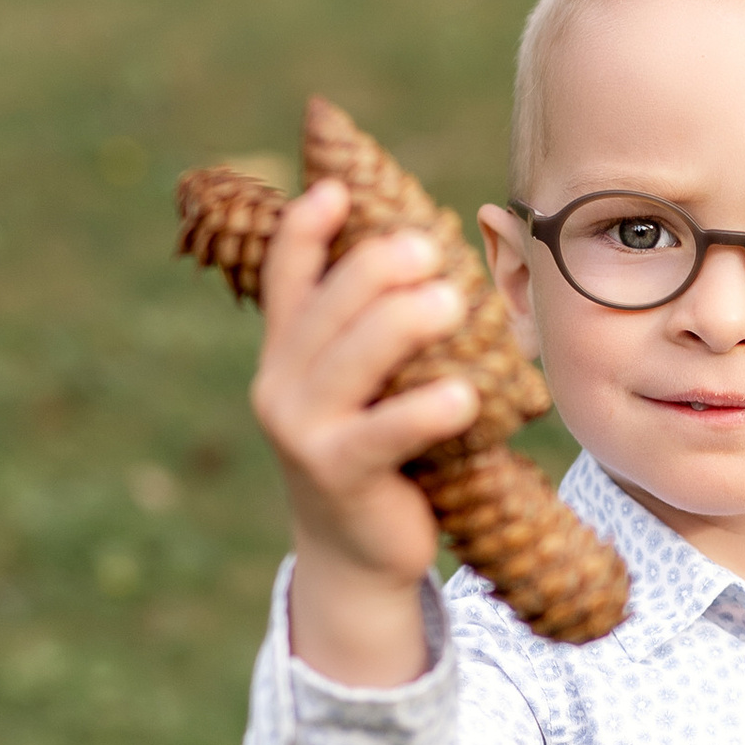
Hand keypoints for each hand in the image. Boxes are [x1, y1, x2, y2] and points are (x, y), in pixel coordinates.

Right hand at [250, 180, 479, 684]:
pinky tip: (463, 396)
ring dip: (402, 324)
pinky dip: (424, 412)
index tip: (336, 188)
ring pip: (350, 360)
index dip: (305, 230)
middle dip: (375, 270)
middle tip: (428, 248)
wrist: (357, 556)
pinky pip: (382, 433)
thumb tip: (442, 265)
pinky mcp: (336, 474)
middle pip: (326, 308)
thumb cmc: (386, 456)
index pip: (286, 278)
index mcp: (287, 353)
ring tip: (450, 302)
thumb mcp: (375, 389)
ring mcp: (302, 430)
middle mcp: (280, 385)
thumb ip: (386, 333)